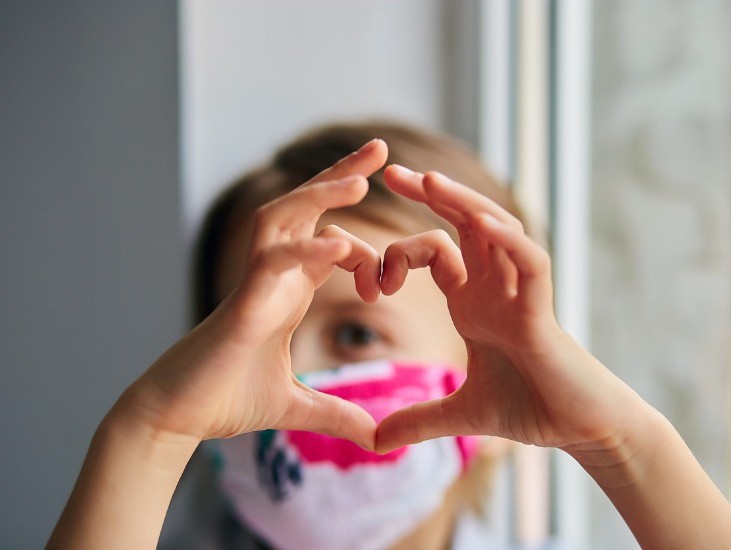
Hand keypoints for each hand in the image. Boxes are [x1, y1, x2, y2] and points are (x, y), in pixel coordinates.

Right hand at [118, 140, 388, 448]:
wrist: (178, 418)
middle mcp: (273, 276)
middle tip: (379, 147)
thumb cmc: (227, 399)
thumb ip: (337, 414)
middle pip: (306, 209)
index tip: (394, 274)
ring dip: (320, 194)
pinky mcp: (241, 305)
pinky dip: (305, 252)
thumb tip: (377, 439)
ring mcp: (255, 285)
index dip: (367, 245)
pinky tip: (339, 246)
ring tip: (361, 176)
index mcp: (289, 288)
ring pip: (285, 219)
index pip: (329, 239)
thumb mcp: (297, 407)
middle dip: (341, 175)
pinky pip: (272, 264)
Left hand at [376, 166, 647, 459]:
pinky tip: (483, 223)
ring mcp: (521, 294)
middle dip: (431, 195)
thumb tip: (373, 441)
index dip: (402, 248)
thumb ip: (418, 421)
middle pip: (465, 224)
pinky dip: (510, 243)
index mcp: (474, 301)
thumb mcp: (460, 415)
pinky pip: (531, 264)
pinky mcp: (544, 312)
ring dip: (466, 204)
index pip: (437, 250)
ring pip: (497, 231)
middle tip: (391, 170)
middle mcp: (496, 287)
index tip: (368, 269)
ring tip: (429, 181)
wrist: (578, 430)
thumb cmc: (530, 409)